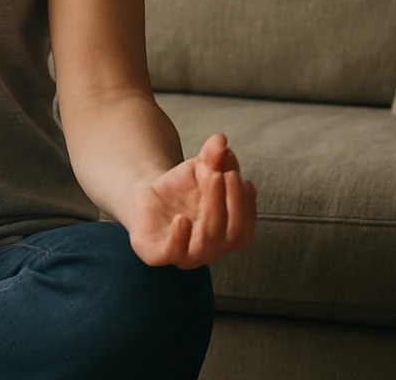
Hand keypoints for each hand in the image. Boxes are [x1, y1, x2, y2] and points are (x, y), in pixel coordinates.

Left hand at [126, 132, 255, 268]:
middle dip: (230, 202)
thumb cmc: (183, 187)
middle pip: (230, 233)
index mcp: (226, 237)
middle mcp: (210, 251)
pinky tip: (181, 219)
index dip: (246, 206)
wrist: (149, 197)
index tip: (241, 178)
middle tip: (222, 173)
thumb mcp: (200, 168)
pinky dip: (179, 239)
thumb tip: (220, 139)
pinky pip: (171, 253)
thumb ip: (212, 156)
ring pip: (205, 244)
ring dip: (211, 211)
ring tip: (209, 178)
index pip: (244, 228)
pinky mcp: (157, 254)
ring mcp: (185, 256)